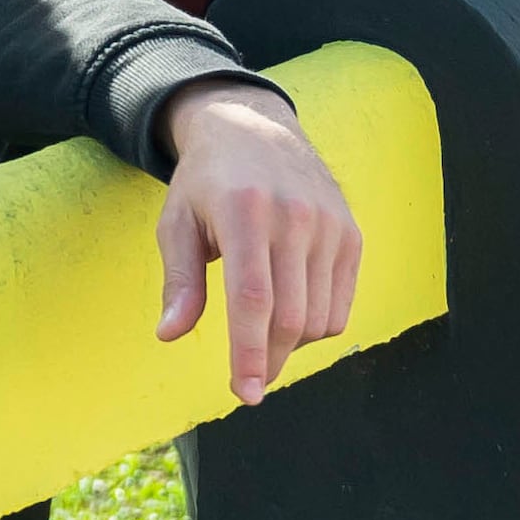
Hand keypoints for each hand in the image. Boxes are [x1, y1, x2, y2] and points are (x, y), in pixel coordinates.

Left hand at [150, 79, 362, 404]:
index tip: (245, 392)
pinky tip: (290, 318)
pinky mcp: (350, 234)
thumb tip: (170, 333)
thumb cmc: (206, 182)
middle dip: (268, 361)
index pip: (253, 300)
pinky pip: (341, 305)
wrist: (255, 126)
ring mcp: (329, 225)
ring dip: (290, 346)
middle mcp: (294, 217)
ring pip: (319, 317)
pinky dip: (317, 327)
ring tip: (262, 336)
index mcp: (244, 212)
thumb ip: (179, 280)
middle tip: (248, 381)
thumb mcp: (176, 222)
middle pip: (290, 317)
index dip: (249, 353)